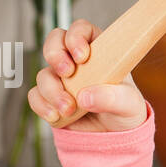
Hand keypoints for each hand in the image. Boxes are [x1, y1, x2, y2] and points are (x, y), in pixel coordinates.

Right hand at [30, 18, 147, 131]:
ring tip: (68, 109)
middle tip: (67, 73)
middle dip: (55, 54)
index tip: (81, 56)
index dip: (76, 36)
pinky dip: (42, 105)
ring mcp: (61, 79)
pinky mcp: (49, 98)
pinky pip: (35, 95)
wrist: (115, 137)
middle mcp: (77, 62)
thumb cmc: (126, 111)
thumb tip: (85, 97)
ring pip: (43, 73)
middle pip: (54, 41)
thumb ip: (113, 98)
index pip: (82, 30)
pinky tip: (56, 116)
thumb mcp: (130, 105)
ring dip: (52, 90)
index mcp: (99, 52)